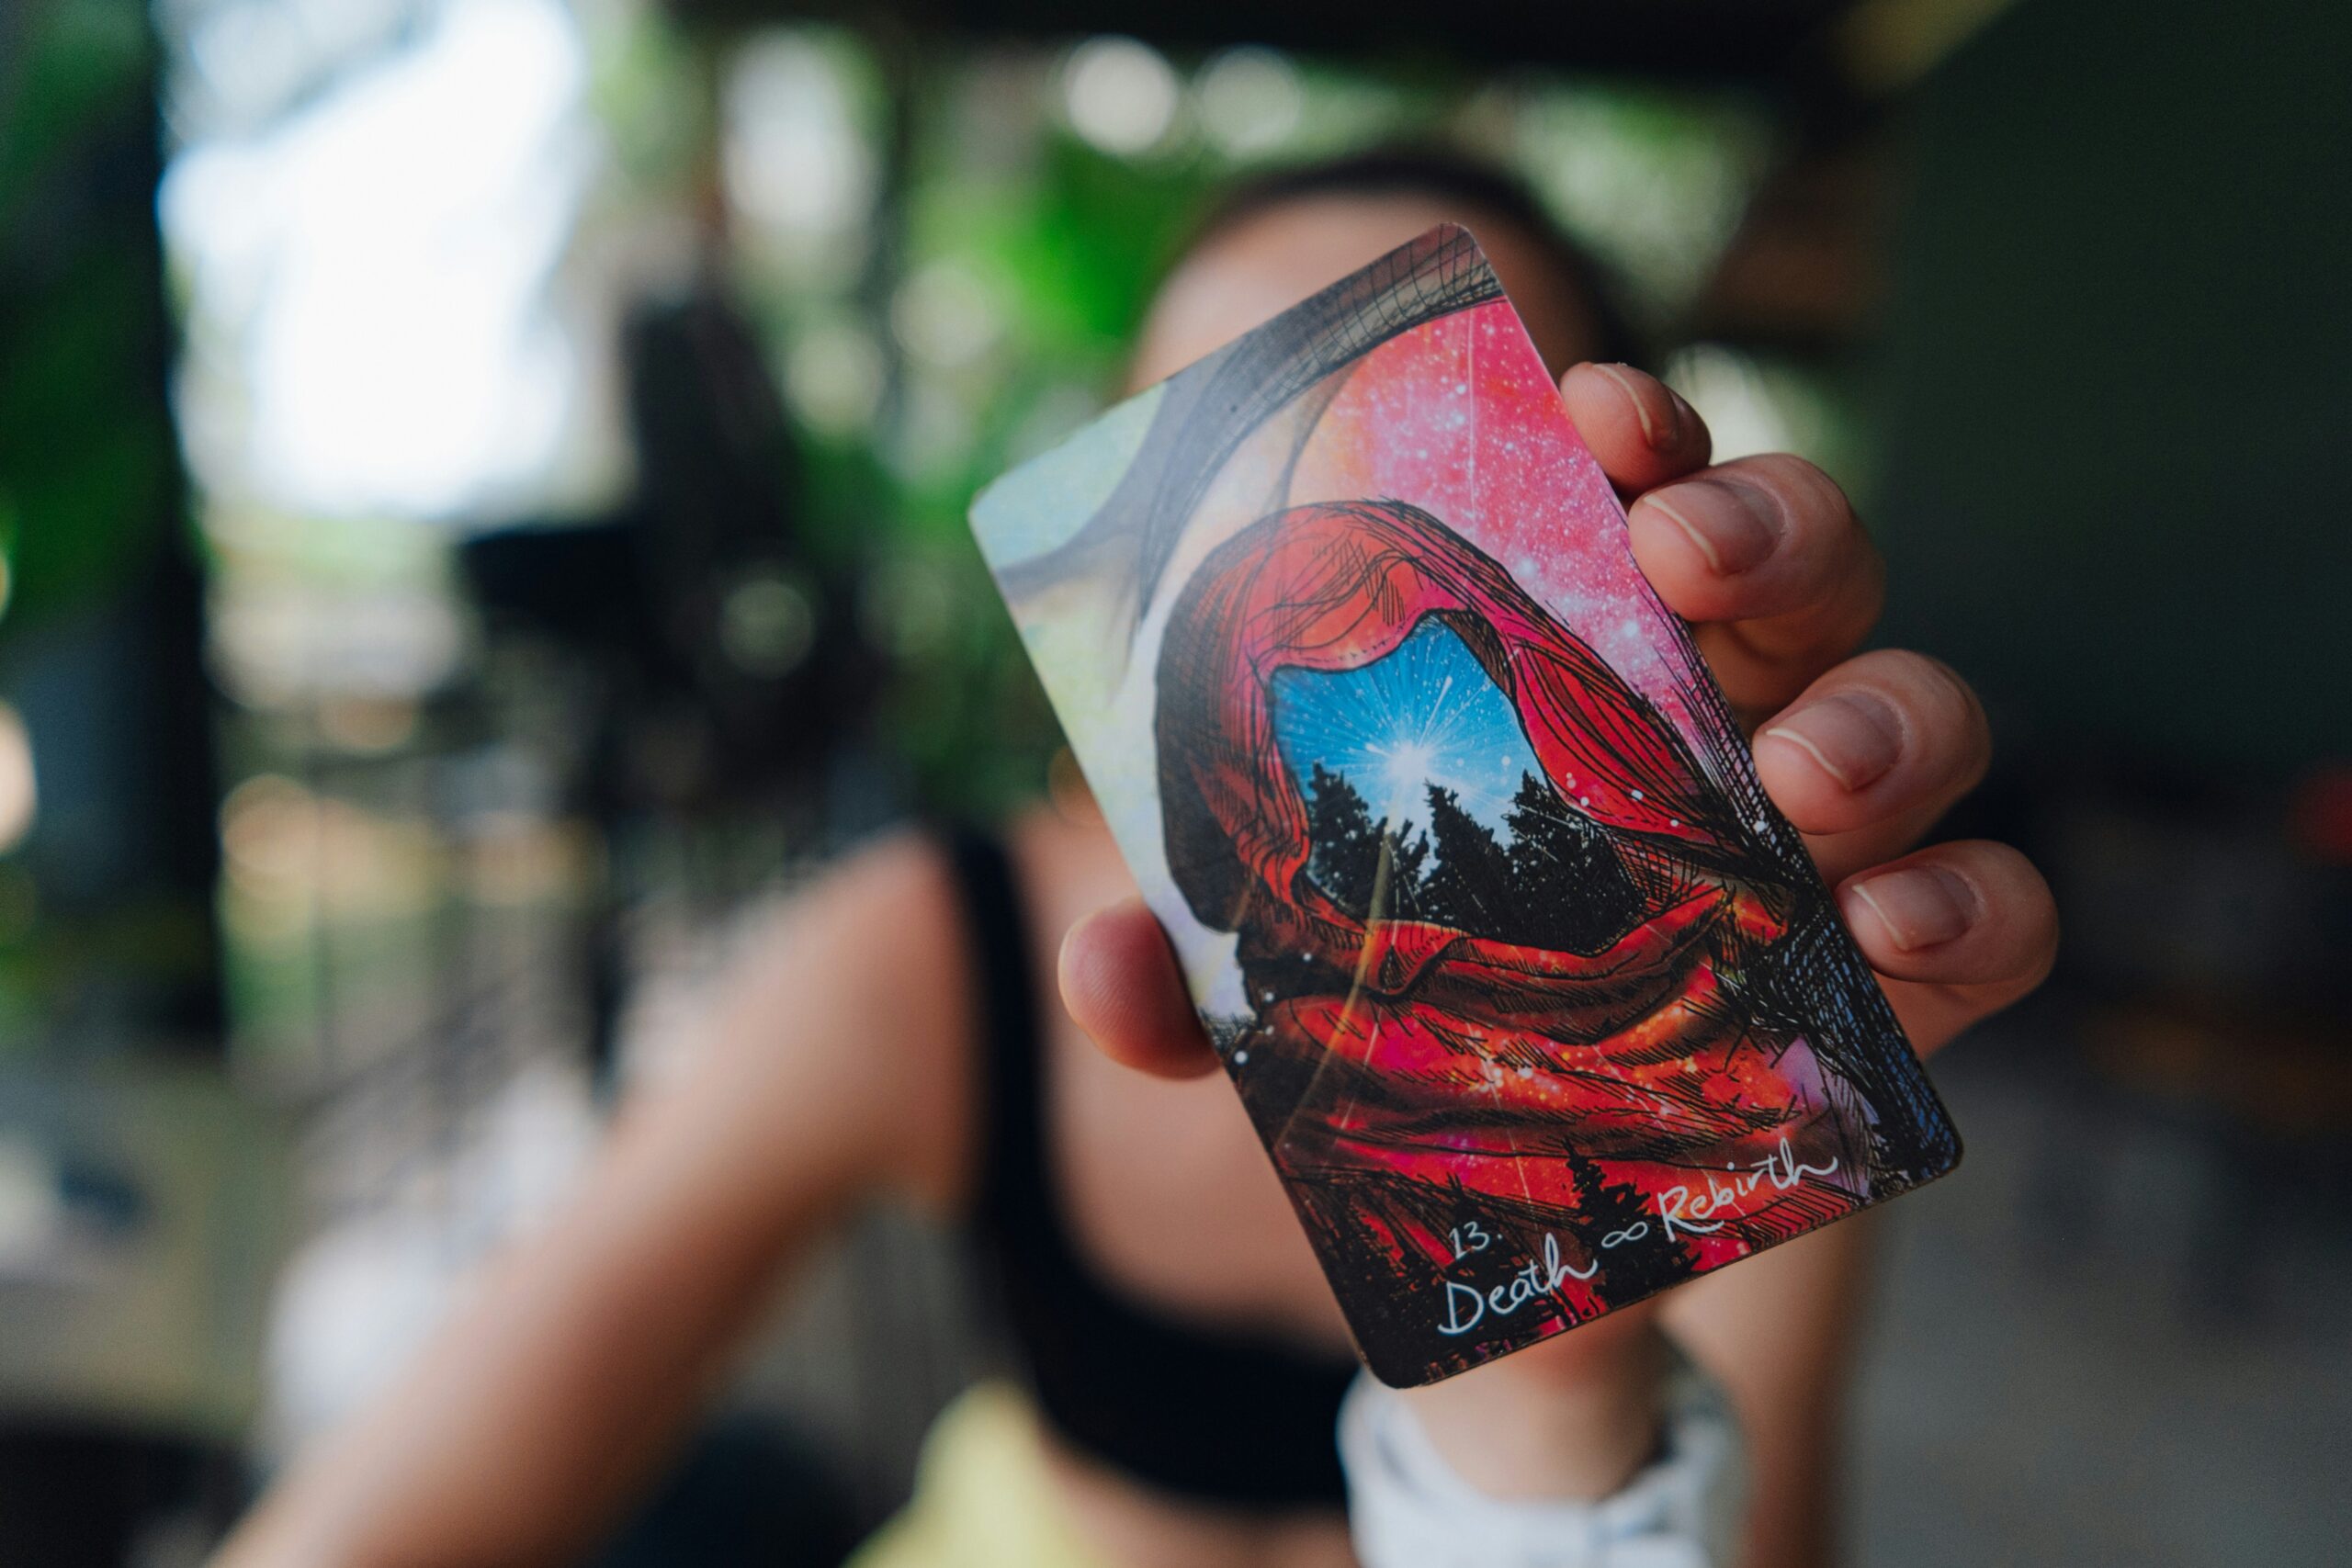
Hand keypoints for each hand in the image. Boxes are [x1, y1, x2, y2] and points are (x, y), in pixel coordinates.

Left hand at [1060, 360, 2053, 1077]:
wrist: (1505, 1211)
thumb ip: (1188, 983)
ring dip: (1876, 715)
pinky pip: (2000, 906)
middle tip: (1681, 561)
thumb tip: (1106, 967)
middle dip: (1767, 525)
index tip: (1591, 416)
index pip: (1647, 500)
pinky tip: (1885, 932)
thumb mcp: (1275, 1003)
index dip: (1642, 434)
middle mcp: (1727, 722)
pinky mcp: (1906, 971)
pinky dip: (1971, 903)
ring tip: (1796, 777)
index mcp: (1592, 672)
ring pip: (1928, 704)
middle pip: (1810, 559)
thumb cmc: (1413, 1037)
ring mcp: (1830, 841)